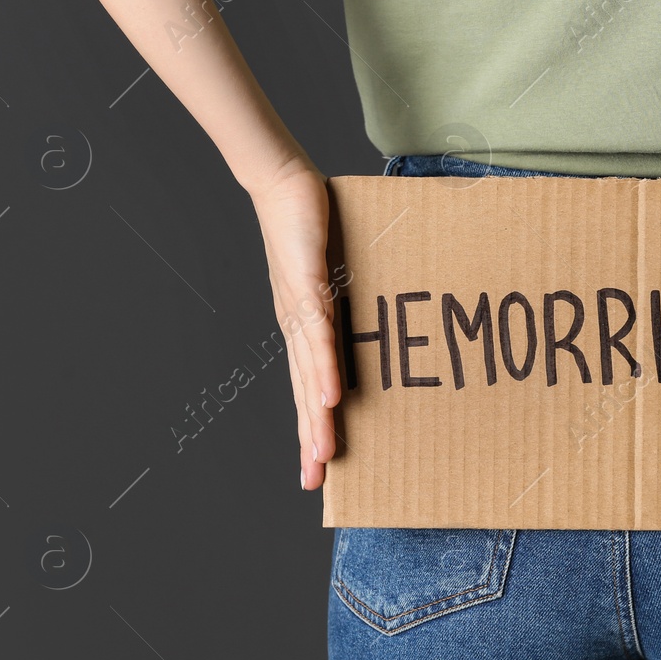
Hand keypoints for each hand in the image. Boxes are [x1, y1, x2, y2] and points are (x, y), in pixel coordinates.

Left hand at [246, 159, 341, 490]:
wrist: (281, 181)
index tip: (317, 466)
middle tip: (315, 479)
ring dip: (315, 415)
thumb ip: (350, 296)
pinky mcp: (306, 283)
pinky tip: (329, 396)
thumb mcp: (335, 271)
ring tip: (324, 451)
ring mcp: (298, 307)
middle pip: (302, 392)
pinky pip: (317, 335)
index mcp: (302, 325)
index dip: (310, 427)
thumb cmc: (309, 223)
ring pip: (308, 373)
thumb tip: (379, 313)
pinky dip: (322, 368)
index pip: (304, 386)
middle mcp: (295, 324)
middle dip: (309, 437)